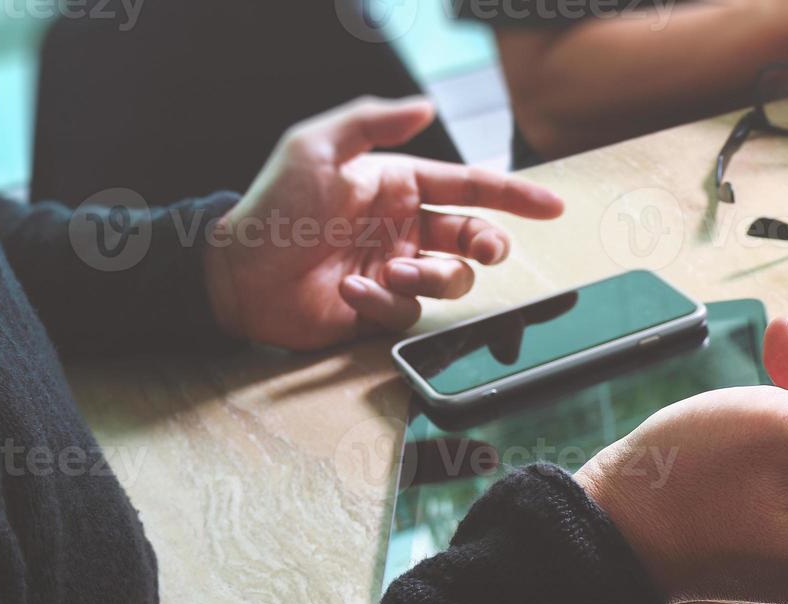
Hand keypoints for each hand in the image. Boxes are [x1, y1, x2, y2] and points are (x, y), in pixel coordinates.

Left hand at [203, 97, 564, 350]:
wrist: (237, 274)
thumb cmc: (271, 207)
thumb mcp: (316, 146)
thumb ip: (373, 123)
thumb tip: (425, 106)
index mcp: (396, 185)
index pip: (468, 187)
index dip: (514, 196)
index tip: (550, 206)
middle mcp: (403, 228)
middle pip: (473, 236)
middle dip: (488, 244)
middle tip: (486, 250)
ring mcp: (394, 270)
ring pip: (450, 279)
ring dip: (432, 278)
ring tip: (393, 275)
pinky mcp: (380, 310)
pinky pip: (408, 313)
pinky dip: (383, 303)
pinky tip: (350, 292)